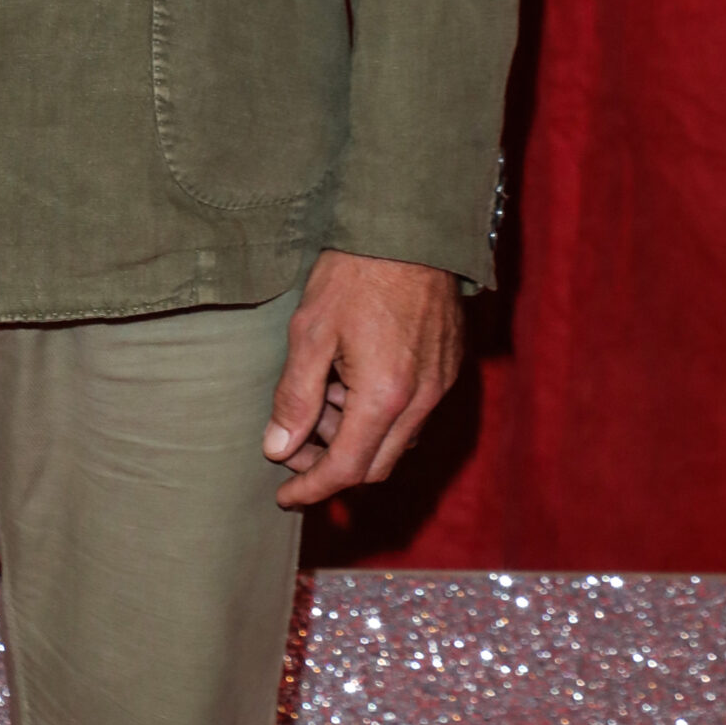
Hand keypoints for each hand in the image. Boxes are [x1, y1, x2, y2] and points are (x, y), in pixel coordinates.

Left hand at [263, 249, 462, 509]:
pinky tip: (351, 379)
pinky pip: (412, 415)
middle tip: (294, 440)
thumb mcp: (311, 330)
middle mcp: (420, 402)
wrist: (409, 227)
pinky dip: (378, 414)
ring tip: (321, 393)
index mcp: (384, 397)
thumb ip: (294, 395)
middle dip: (330, 464)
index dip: (311, 489)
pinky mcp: (447, 367)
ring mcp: (439, 386)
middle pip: (374, 465)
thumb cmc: (356, 273)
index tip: (284, 497)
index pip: (346, 470)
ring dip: (354, 437)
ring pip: (394, 441)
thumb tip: (278, 449)